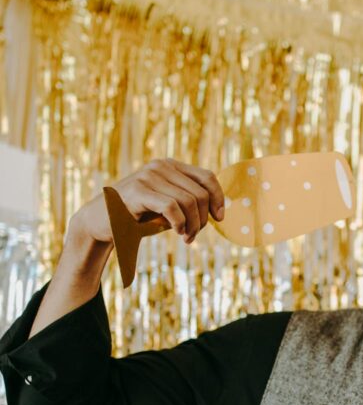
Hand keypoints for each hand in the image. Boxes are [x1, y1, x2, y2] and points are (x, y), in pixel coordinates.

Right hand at [70, 158, 224, 245]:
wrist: (101, 223)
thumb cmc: (137, 218)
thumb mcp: (168, 209)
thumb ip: (189, 205)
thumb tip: (218, 210)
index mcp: (170, 166)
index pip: (207, 176)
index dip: (219, 198)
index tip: (220, 218)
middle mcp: (161, 166)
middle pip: (201, 193)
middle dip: (203, 220)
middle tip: (193, 236)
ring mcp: (149, 176)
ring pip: (189, 201)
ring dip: (193, 226)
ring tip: (186, 238)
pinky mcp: (138, 190)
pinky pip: (172, 207)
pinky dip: (180, 224)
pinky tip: (177, 232)